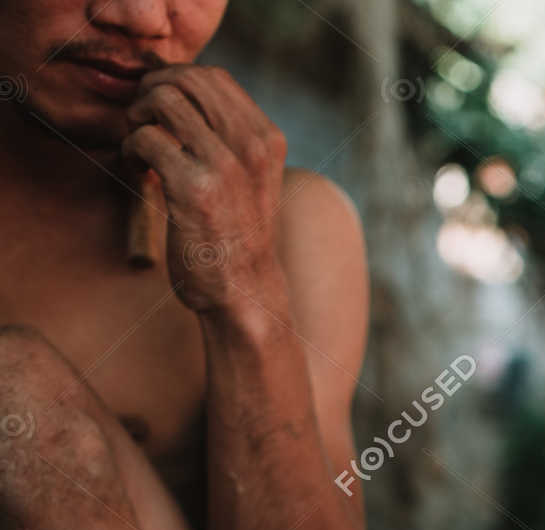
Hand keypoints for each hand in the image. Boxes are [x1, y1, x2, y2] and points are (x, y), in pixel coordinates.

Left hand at [121, 65, 287, 311]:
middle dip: (151, 92)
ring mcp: (225, 165)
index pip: (214, 76)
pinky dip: (129, 150)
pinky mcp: (193, 188)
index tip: (161, 112)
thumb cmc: (236, 233)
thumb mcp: (250, 176)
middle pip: (186, 78)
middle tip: (143, 124)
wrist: (244, 290)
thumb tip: (176, 87)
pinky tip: (137, 173)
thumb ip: (228, 135)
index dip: (175, 82)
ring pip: (163, 99)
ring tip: (139, 147)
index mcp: (267, 138)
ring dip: (137, 117)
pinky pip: (145, 139)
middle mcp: (251, 145)